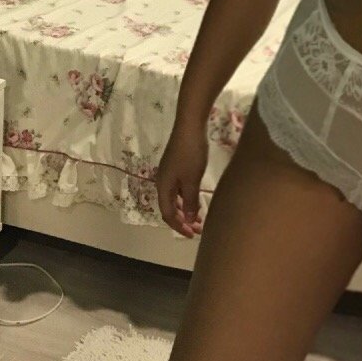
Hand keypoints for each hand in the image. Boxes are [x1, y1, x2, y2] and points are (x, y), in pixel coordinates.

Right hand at [155, 121, 208, 237]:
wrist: (190, 126)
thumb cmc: (191, 153)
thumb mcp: (192, 180)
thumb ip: (189, 201)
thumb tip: (187, 220)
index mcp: (163, 186)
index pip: (167, 213)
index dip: (178, 226)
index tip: (192, 235)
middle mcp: (163, 181)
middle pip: (169, 207)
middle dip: (182, 220)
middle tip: (198, 229)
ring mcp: (170, 172)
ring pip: (175, 198)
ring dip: (185, 210)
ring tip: (199, 218)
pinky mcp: (177, 165)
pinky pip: (179, 189)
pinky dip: (187, 198)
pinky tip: (197, 200)